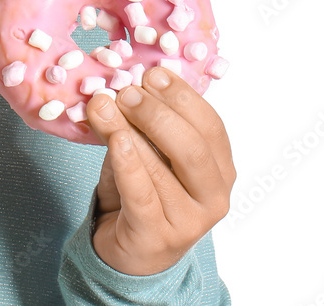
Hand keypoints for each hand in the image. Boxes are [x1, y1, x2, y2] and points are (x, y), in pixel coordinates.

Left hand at [84, 66, 235, 275]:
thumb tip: (117, 87)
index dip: (182, 96)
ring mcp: (189, 221)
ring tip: (103, 106)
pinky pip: (142, 194)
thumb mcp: (144, 151)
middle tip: (127, 92)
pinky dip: (127, 163)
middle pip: (193, 148)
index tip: (152, 74)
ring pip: (162, 168)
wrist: (127, 250)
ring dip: (128, 130)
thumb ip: (138, 123)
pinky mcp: (156, 237)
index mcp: (220, 169)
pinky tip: (115, 140)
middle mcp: (214, 197)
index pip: (210, 126)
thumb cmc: (142, 191)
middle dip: (157, 113)